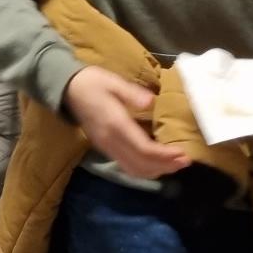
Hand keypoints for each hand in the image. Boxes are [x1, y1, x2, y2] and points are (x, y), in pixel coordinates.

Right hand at [62, 66, 188, 179]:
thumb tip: (152, 101)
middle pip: (141, 164)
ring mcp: (106, 147)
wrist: (67, 88)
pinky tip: (156, 163)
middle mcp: (111, 141)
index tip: (183, 153)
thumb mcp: (113, 81)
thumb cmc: (92, 82)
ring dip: (156, 170)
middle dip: (166, 166)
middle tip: (186, 161)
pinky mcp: (104, 148)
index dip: (165, 155)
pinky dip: (145, 169)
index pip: (144, 149)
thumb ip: (132, 93)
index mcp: (115, 125)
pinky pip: (127, 166)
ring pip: (134, 169)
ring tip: (175, 164)